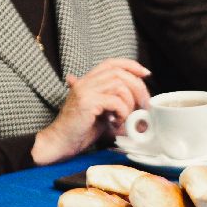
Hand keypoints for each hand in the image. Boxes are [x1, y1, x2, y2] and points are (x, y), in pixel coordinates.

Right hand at [32, 58, 150, 164]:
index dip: (131, 65)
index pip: (112, 63)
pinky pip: (115, 101)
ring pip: (119, 85)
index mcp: (88, 81)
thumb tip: (140, 102)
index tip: (146, 74)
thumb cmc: (81, 130)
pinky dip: (122, 112)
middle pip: (119, 73)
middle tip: (144, 104)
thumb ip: (116, 103)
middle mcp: (85, 82)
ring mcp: (85, 91)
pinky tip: (116, 123)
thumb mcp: (103, 113)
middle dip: (137, 87)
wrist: (60, 143)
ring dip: (129, 103)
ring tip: (125, 118)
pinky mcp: (87, 102)